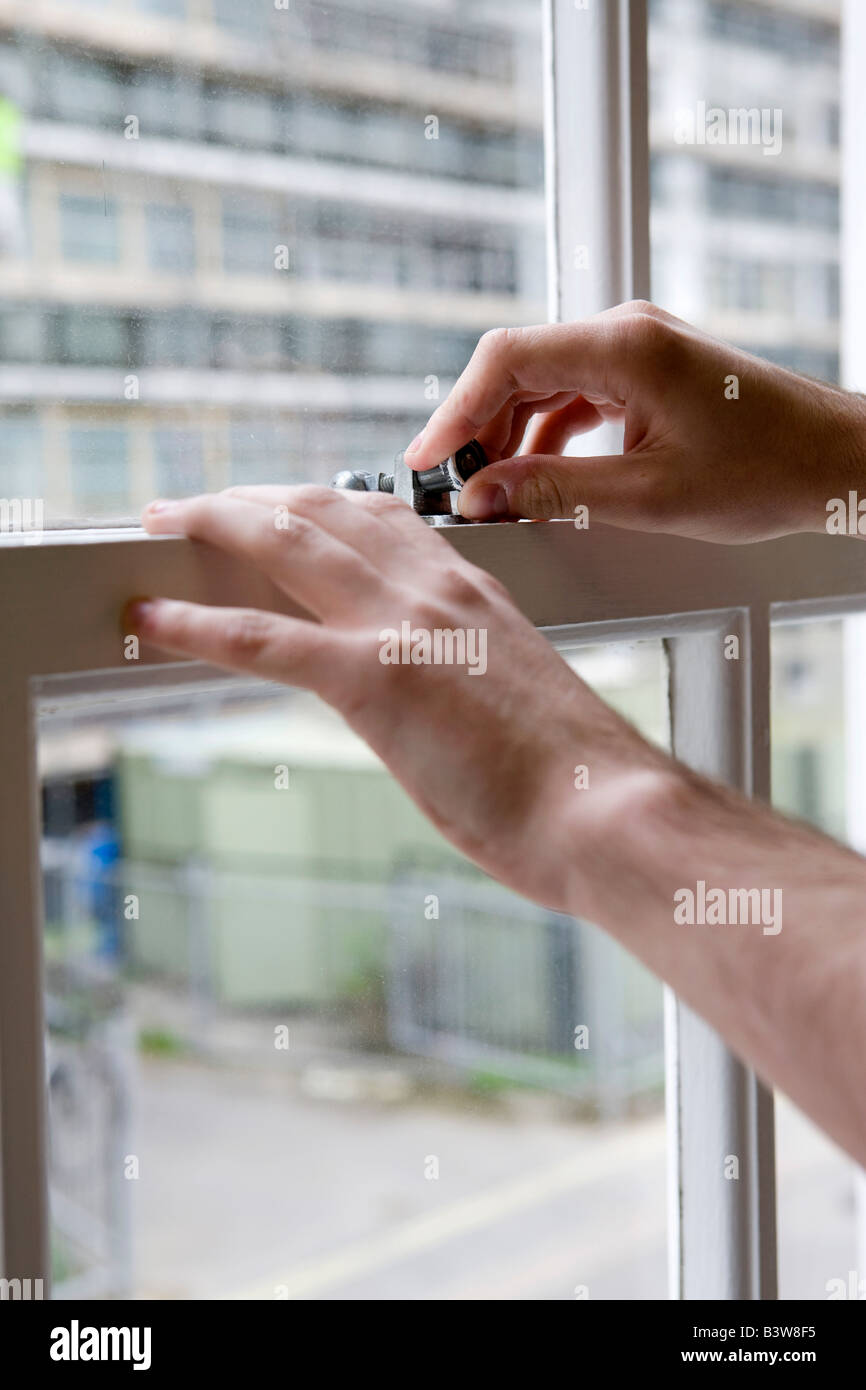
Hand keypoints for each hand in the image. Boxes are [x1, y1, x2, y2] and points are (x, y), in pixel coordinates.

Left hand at [127, 486, 668, 914]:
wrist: (612, 812)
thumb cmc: (581, 783)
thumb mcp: (522, 703)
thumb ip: (474, 679)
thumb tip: (448, 702)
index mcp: (475, 593)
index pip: (383, 519)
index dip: (318, 505)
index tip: (282, 507)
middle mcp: (437, 589)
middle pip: (324, 510)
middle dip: (250, 498)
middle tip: (199, 503)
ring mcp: (402, 628)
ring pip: (287, 544)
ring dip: (213, 524)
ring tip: (159, 521)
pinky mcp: (374, 682)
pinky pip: (262, 638)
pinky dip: (196, 623)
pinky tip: (150, 616)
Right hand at [405, 301, 865, 542]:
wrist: (835, 461)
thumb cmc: (767, 473)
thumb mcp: (649, 496)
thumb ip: (555, 492)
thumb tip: (483, 496)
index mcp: (625, 347)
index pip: (507, 359)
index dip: (455, 410)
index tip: (428, 460)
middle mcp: (626, 332)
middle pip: (517, 366)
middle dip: (478, 427)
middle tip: (455, 488)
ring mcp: (636, 347)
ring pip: (542, 381)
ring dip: (510, 435)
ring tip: (491, 492)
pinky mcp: (646, 370)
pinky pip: (574, 393)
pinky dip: (546, 434)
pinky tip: (534, 477)